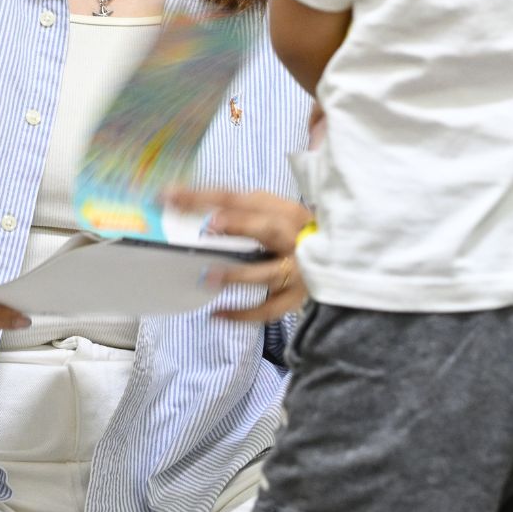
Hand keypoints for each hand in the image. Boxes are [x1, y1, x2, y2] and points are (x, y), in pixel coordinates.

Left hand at [173, 187, 312, 323]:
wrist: (341, 260)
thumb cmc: (294, 233)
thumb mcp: (274, 212)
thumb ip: (243, 211)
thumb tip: (199, 212)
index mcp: (281, 210)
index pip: (239, 198)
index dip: (205, 196)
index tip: (171, 196)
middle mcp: (293, 237)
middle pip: (267, 228)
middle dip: (240, 224)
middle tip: (209, 226)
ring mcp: (298, 269)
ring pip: (270, 271)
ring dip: (238, 274)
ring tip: (208, 277)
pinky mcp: (296, 297)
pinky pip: (270, 308)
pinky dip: (244, 314)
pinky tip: (217, 315)